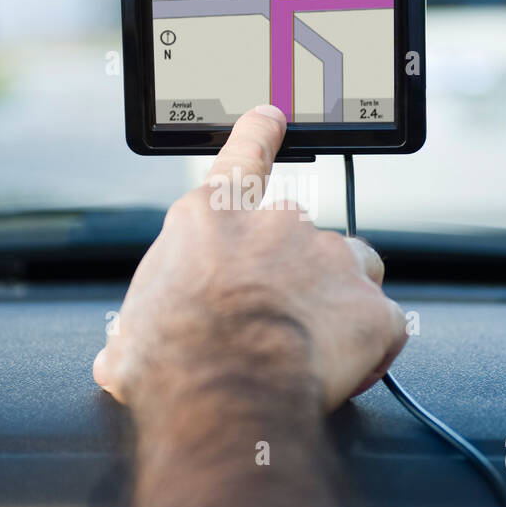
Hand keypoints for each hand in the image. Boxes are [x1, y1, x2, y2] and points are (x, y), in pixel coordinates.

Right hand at [93, 104, 407, 415]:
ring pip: (353, 268)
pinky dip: (370, 345)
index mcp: (213, 217)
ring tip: (317, 343)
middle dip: (295, 271)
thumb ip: (142, 326)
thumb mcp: (131, 333)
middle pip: (301, 235)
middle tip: (277, 320)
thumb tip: (123, 354)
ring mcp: (330, 259)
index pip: (242, 157)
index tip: (273, 117)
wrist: (221, 389)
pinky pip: (382, 323)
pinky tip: (348, 367)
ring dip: (340, 299)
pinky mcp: (369, 304)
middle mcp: (278, 224)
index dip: (260, 136)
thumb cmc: (169, 359)